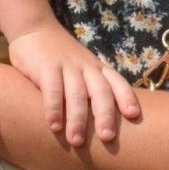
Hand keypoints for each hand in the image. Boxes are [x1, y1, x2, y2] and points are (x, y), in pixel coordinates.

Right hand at [7, 26, 140, 146]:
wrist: (35, 28)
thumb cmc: (61, 57)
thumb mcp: (81, 68)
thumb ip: (90, 89)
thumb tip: (104, 125)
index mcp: (97, 69)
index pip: (117, 82)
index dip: (127, 97)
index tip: (134, 116)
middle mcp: (86, 67)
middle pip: (100, 91)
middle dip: (105, 115)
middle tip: (107, 138)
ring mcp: (66, 66)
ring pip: (77, 93)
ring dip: (78, 118)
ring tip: (76, 141)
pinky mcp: (46, 66)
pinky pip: (52, 89)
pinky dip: (53, 108)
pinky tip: (54, 126)